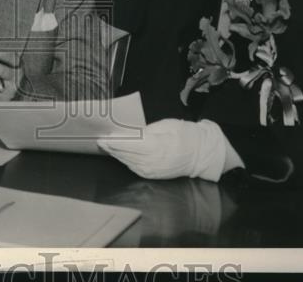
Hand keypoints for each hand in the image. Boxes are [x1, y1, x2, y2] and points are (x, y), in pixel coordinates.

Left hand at [98, 118, 231, 181]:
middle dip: (113, 148)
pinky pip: (136, 169)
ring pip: (130, 163)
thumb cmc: (185, 134)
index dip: (117, 142)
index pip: (132, 145)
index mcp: (160, 146)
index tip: (105, 137)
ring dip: (117, 156)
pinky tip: (119, 156)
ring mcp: (155, 171)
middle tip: (101, 141)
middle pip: (129, 155)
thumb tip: (130, 133)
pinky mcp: (155, 175)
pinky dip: (126, 162)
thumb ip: (147, 131)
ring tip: (107, 147)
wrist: (201, 153)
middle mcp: (156, 162)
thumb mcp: (166, 126)